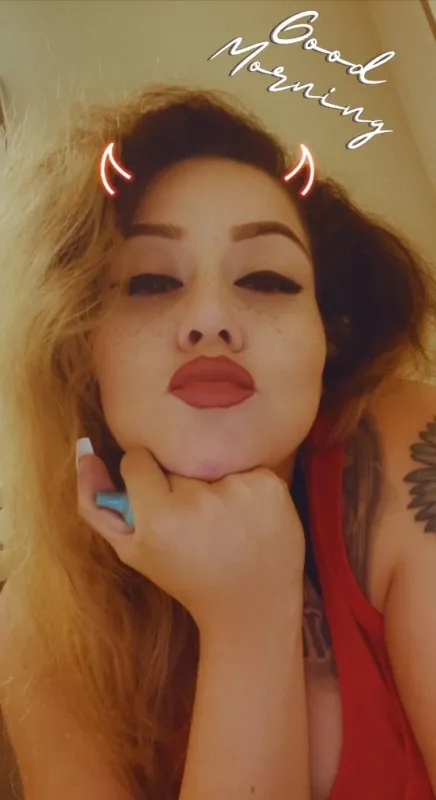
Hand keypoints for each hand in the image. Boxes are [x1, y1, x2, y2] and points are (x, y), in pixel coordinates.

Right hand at [76, 444, 304, 632]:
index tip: (157, 500)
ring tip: (224, 520)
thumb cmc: (185, 578)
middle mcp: (201, 501)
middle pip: (176, 461)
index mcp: (160, 519)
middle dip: (180, 482)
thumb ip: (96, 502)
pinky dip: (246, 487)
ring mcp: (241, 491)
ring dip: (215, 483)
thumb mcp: (131, 550)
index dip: (144, 479)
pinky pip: (247, 467)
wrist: (251, 607)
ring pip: (212, 461)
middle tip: (195, 520)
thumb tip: (84, 451)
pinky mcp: (271, 486)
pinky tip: (249, 517)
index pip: (138, 460)